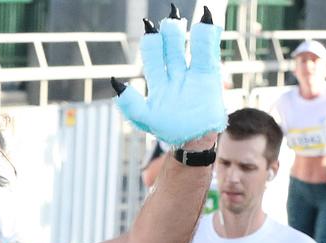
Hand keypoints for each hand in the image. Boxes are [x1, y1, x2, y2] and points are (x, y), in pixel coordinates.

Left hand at [112, 7, 226, 146]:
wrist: (194, 141)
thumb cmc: (169, 129)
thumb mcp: (145, 119)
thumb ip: (130, 104)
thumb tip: (115, 82)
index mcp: (158, 79)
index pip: (152, 53)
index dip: (151, 42)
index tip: (151, 32)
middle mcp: (174, 71)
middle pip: (171, 44)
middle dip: (170, 31)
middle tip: (171, 21)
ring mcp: (192, 72)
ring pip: (189, 44)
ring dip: (189, 33)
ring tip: (185, 19)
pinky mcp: (210, 74)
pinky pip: (209, 51)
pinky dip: (209, 34)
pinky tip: (207, 18)